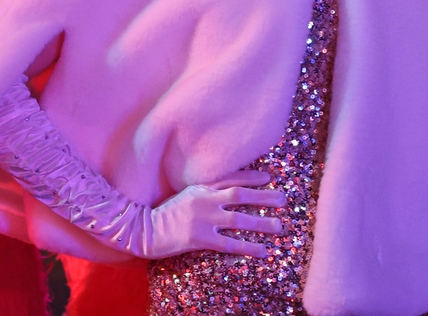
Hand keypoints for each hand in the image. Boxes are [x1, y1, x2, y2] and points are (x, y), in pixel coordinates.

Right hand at [143, 169, 284, 258]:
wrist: (143, 229)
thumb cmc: (164, 213)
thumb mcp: (184, 195)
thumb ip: (204, 192)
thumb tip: (224, 192)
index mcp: (201, 188)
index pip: (230, 178)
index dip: (252, 177)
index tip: (270, 176)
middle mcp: (205, 200)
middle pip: (240, 195)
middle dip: (264, 196)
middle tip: (284, 199)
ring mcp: (203, 219)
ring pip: (239, 219)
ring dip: (262, 222)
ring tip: (280, 226)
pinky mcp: (200, 238)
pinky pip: (230, 243)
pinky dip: (248, 247)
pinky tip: (263, 250)